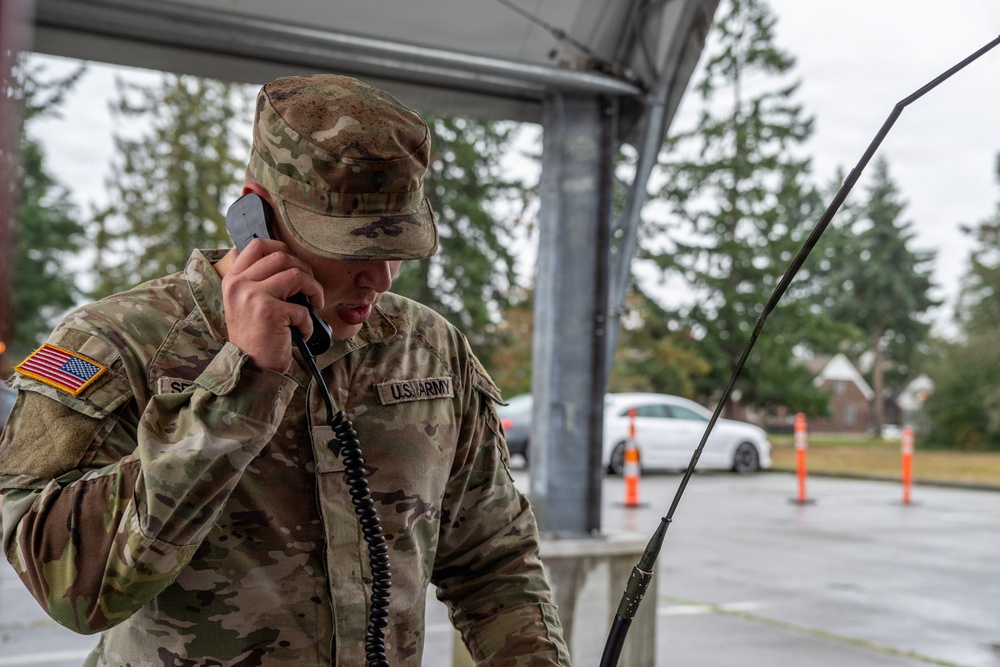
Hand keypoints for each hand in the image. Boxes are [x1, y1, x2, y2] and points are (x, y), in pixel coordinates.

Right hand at [220, 239, 324, 373]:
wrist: (251, 367)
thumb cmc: (255, 336)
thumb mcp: (245, 302)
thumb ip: (258, 280)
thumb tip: (287, 259)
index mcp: (233, 279)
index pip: (257, 244)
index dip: (282, 248)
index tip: (295, 264)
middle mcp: (239, 284)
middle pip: (282, 257)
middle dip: (305, 270)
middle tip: (310, 289)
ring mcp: (253, 296)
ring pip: (297, 274)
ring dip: (314, 290)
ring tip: (314, 305)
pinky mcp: (270, 312)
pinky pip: (303, 308)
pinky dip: (309, 322)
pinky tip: (302, 332)